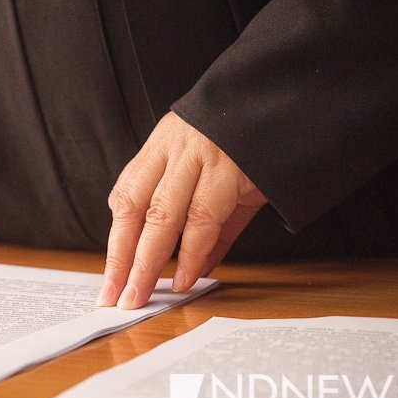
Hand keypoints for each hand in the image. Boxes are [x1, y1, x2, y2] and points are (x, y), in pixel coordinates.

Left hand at [96, 112, 265, 308]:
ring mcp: (199, 157)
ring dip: (148, 262)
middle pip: (135, 210)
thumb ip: (205, 225)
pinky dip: (191, 252)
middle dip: (122, 260)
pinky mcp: (229, 168)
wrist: (287, 100)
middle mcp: (174, 150)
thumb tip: (193, 271)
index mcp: (162, 147)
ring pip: (162, 217)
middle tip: (116, 298)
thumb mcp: (218, 176)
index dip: (115, 243)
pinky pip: (202, 217)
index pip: (125, 199)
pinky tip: (184, 277)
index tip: (110, 280)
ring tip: (140, 296)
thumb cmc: (252, 141)